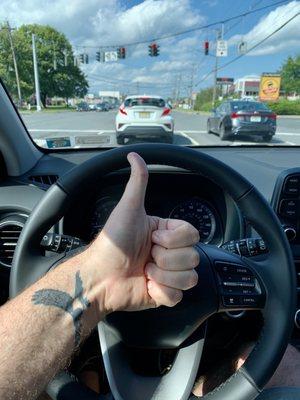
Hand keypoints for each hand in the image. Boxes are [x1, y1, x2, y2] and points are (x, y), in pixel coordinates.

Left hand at [85, 152, 199, 314]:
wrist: (99, 276)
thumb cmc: (113, 242)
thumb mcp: (128, 209)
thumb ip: (138, 182)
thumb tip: (135, 156)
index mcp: (166, 233)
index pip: (192, 234)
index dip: (175, 239)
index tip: (155, 237)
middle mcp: (169, 253)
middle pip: (193, 256)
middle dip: (166, 258)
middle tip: (147, 255)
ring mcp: (168, 274)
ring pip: (190, 277)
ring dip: (164, 275)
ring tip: (145, 271)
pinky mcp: (164, 294)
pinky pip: (178, 296)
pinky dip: (161, 292)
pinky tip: (147, 285)